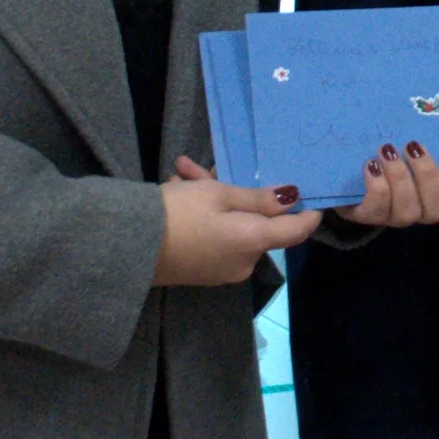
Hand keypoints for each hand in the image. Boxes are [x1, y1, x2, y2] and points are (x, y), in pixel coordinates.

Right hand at [155, 158, 320, 284]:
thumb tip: (292, 198)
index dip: (308, 213)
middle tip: (212, 169)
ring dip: (212, 197)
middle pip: (256, 223)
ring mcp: (221, 268)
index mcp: (253, 243)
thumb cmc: (178, 215)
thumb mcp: (218, 195)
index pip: (296, 231)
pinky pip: (213, 235)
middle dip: (236, 192)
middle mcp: (243, 262)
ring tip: (185, 172)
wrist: (124, 247)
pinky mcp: (200, 268)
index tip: (313, 195)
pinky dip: (202, 213)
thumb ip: (258, 198)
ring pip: (230, 224)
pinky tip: (178, 186)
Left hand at [348, 143, 438, 230]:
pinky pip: (376, 211)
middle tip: (413, 146)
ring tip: (387, 150)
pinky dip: (377, 187)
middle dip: (428, 177)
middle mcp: (422, 210)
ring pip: (408, 212)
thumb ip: (431, 132)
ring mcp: (394, 216)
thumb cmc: (394, 147)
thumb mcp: (413, 141)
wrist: (350, 166)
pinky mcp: (367, 216)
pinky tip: (371, 164)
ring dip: (400, 178)